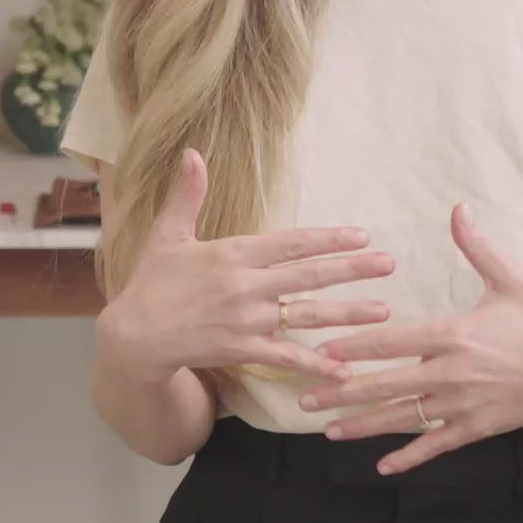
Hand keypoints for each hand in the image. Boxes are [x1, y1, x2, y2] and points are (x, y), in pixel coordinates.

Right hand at [96, 148, 396, 386]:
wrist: (132, 337)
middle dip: (353, 270)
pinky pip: (285, 357)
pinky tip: (345, 369)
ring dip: (347, 315)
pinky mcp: (241, 351)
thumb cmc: (152, 282)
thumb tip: (193, 152)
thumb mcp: (168, 234)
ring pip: (306, 316)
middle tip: (390, 264)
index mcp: (232, 253)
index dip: (328, 239)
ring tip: (383, 313)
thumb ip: (187, 195)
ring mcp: (245, 320)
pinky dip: (315, 363)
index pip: (291, 243)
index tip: (362, 235)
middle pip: (309, 276)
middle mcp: (244, 286)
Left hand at [300, 202, 522, 475]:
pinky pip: (435, 444)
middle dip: (343, 392)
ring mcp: (461, 405)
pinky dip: (409, 456)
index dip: (354, 348)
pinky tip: (383, 466)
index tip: (321, 351)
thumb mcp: (511, 281)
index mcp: (454, 335)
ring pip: (403, 417)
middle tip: (305, 398)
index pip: (393, 342)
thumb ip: (478, 248)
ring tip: (329, 430)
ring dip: (363, 425)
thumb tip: (458, 208)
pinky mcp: (474, 428)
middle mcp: (451, 374)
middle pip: (386, 385)